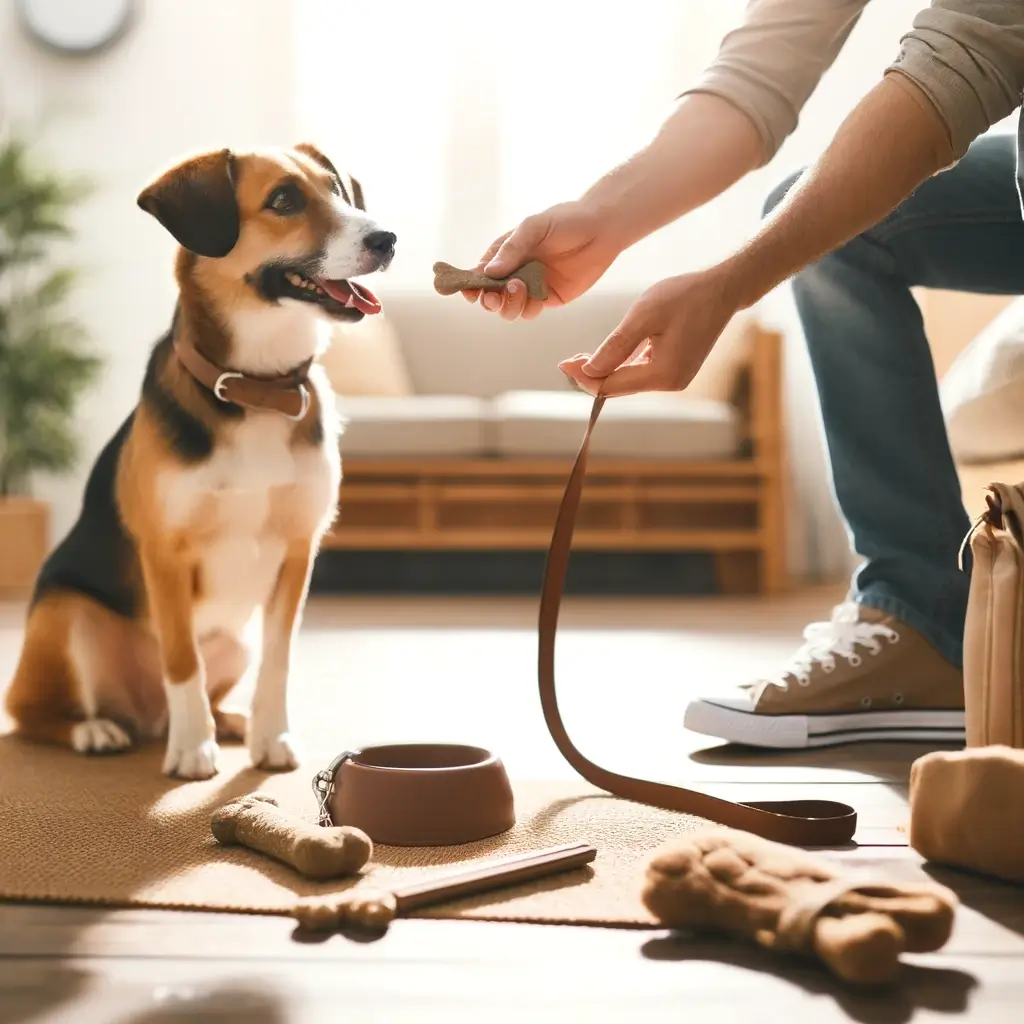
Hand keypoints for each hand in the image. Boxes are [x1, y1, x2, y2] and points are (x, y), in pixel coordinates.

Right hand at [464, 202, 619, 320]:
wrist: (602, 228)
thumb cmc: (565, 220)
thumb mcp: (533, 227)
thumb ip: (512, 249)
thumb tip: (488, 272)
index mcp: (505, 252)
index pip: (480, 273)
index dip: (471, 284)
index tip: (469, 291)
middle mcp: (515, 271)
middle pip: (491, 296)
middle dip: (489, 299)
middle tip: (494, 295)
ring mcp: (531, 286)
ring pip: (509, 308)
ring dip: (508, 304)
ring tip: (520, 288)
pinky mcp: (549, 298)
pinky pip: (530, 311)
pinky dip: (528, 308)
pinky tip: (535, 297)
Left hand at [558, 270, 738, 396]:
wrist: (722, 290)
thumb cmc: (684, 296)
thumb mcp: (643, 316)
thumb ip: (615, 346)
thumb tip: (588, 371)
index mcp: (662, 374)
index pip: (611, 386)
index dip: (583, 377)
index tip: (562, 363)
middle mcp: (670, 384)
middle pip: (618, 388)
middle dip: (591, 376)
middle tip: (568, 359)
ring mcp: (675, 379)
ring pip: (628, 382)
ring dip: (605, 371)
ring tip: (581, 355)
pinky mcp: (676, 371)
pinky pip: (641, 374)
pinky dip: (622, 366)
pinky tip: (608, 354)